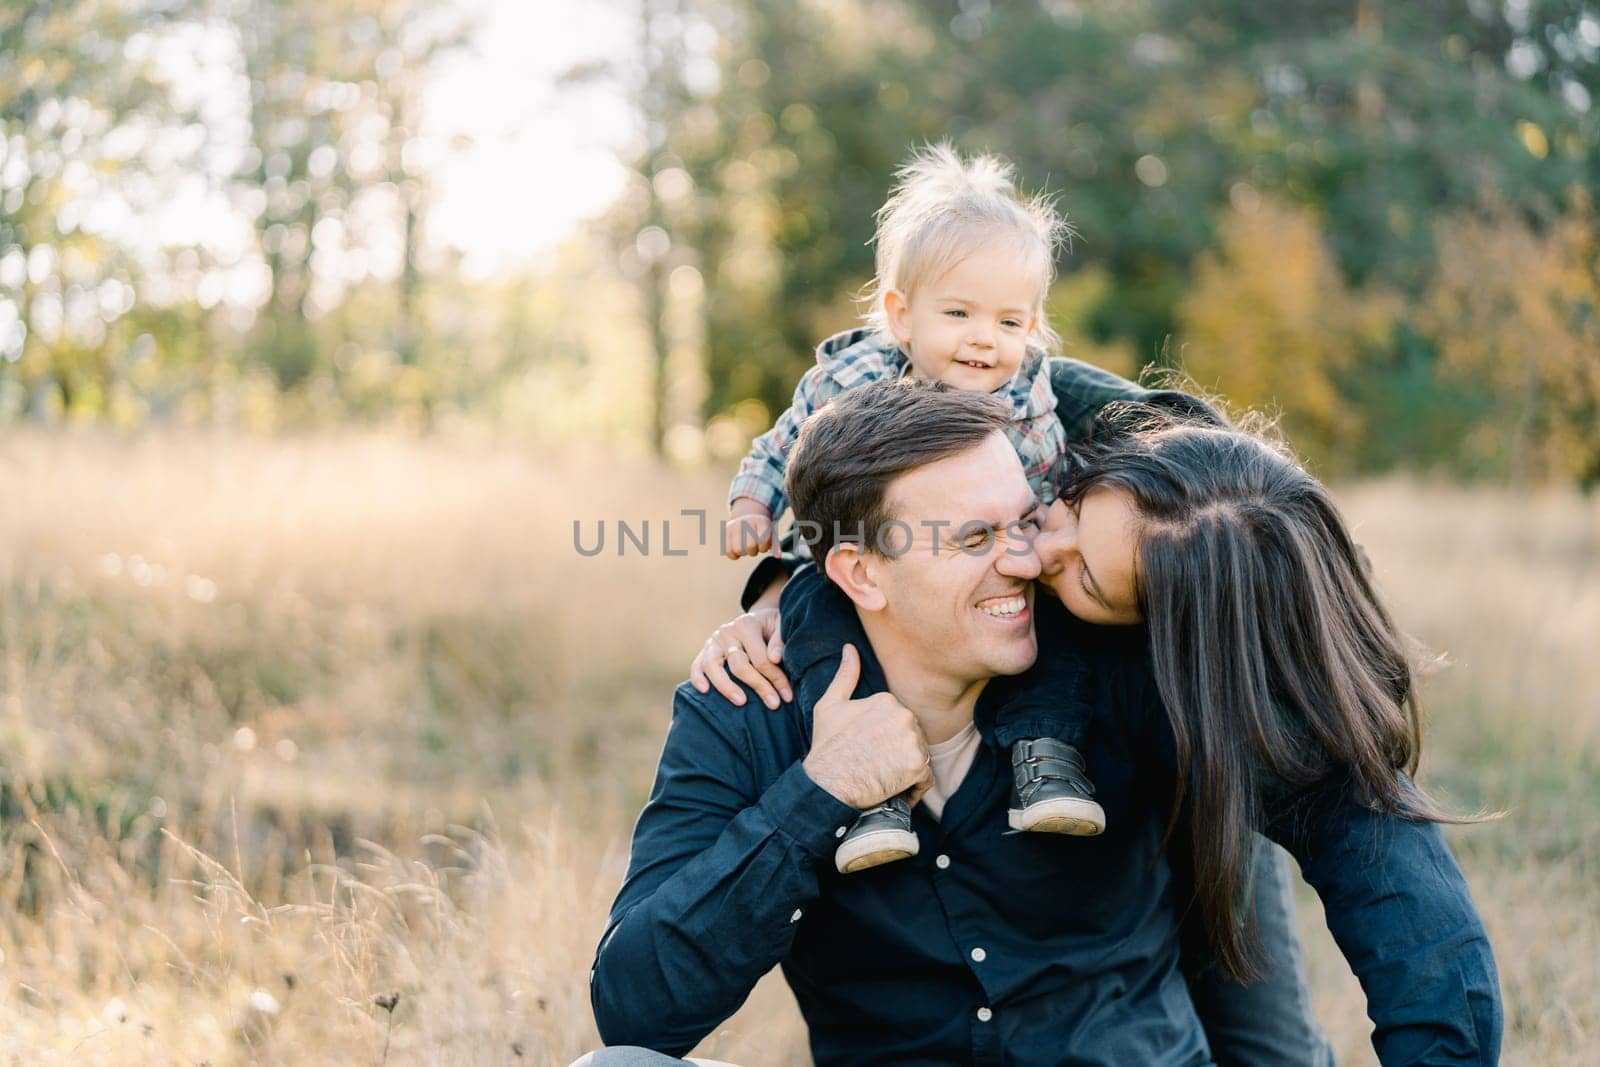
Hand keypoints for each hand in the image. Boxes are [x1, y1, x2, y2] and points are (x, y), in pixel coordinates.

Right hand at [690, 608, 791, 708]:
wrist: (759, 618)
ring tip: (741, 702)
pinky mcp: (705, 650)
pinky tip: (705, 691)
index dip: (776, 679)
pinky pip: (697, 665)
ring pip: (713, 667)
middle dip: (759, 686)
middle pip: (739, 665)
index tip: (787, 696)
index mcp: (747, 624)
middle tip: (773, 704)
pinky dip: (698, 678)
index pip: (761, 658)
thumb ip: (780, 641)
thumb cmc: (773, 626)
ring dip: (727, 687)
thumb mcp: (782, 626)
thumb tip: (774, 658)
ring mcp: (713, 641)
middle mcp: (727, 632)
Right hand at [724, 499, 773, 558]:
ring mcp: (734, 525)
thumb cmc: (762, 530)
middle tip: (753, 547)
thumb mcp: (771, 534)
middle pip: (750, 547)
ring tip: (744, 546)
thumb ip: (775, 545)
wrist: (746, 516)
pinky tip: (737, 549)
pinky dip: (734, 555)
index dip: (763, 547)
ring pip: (738, 550)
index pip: (763, 540)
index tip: (762, 545)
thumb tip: (778, 556)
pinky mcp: (726, 531)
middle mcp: (746, 521)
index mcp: (761, 521)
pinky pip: (728, 551)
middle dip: (753, 551)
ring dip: (743, 553)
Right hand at [802, 645, 933, 809]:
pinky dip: (915, 789)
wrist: (828, 783)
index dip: (886, 738)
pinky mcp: (917, 766)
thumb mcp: (829, 705)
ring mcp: (912, 741)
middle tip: (877, 766)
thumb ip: (845, 676)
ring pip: (921, 756)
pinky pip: (926, 779)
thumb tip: (849, 649)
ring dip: (907, 770)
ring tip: (885, 779)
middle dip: (899, 752)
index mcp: (887, 700)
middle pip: (912, 737)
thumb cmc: (827, 745)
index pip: (899, 721)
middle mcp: (905, 716)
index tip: (871, 750)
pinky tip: (897, 792)